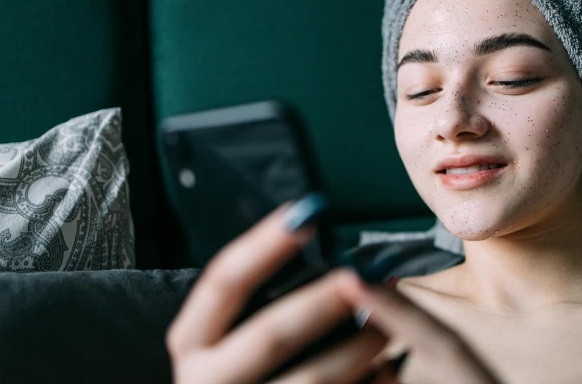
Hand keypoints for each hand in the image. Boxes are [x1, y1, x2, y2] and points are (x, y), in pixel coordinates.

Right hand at [166, 198, 499, 383]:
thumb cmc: (237, 375)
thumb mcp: (224, 341)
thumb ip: (257, 308)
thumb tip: (327, 262)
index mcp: (192, 341)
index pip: (223, 281)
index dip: (264, 244)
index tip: (306, 213)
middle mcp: (204, 380)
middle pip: (270, 333)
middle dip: (325, 302)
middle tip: (368, 278)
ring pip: (310, 381)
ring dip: (358, 350)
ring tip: (390, 326)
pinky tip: (386, 372)